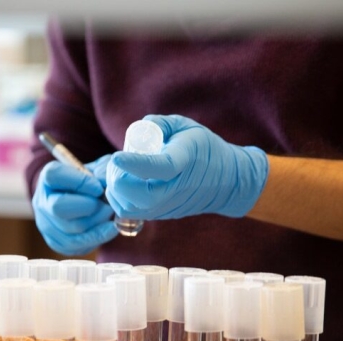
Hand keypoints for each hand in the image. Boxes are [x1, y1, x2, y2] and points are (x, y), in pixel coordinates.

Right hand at [32, 154, 118, 255]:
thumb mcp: (96, 169)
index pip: (55, 175)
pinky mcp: (56, 242)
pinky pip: (76, 244)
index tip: (99, 187)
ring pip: (71, 228)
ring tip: (110, 214)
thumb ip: (103, 170)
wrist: (80, 202)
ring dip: (97, 222)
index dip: (80, 181)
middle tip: (106, 204)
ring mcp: (46, 224)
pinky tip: (109, 228)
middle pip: (58, 207)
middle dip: (89, 206)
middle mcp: (42, 201)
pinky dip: (98, 237)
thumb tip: (104, 181)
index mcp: (48, 178)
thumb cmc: (90, 182)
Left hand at [105, 114, 268, 219]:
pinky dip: (119, 198)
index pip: (160, 168)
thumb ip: (158, 124)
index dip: (135, 164)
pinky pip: (130, 212)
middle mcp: (176, 189)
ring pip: (129, 207)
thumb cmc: (204, 148)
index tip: (116, 156)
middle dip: (118, 178)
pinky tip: (122, 183)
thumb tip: (137, 130)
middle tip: (118, 162)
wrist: (227, 181)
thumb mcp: (185, 126)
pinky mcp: (161, 215)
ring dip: (115, 190)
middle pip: (138, 196)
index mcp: (184, 161)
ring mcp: (167, 206)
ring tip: (120, 172)